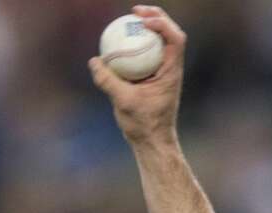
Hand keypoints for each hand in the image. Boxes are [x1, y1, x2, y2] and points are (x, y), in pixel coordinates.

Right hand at [89, 5, 186, 144]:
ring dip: (148, 27)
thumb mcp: (123, 102)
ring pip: (159, 42)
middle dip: (156, 17)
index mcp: (172, 72)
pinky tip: (119, 41)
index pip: (175, 40)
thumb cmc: (144, 124)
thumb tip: (95, 61)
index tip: (142, 19)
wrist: (152, 141)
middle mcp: (171, 68)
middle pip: (170, 34)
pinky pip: (146, 54)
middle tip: (135, 11)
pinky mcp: (153, 77)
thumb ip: (109, 81)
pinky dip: (136, 44)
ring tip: (130, 18)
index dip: (163, 23)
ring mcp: (163, 72)